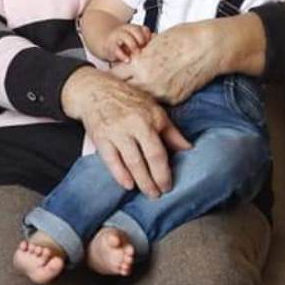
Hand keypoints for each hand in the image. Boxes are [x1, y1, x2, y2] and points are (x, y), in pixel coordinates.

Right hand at [60, 67, 189, 197]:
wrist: (96, 90)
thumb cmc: (128, 100)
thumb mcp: (154, 110)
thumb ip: (170, 132)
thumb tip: (188, 149)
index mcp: (148, 119)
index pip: (159, 151)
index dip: (164, 172)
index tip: (168, 185)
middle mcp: (132, 126)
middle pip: (145, 160)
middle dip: (152, 181)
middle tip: (158, 194)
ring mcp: (115, 132)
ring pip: (129, 162)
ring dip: (139, 181)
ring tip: (147, 192)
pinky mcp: (100, 138)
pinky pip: (110, 160)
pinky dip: (119, 174)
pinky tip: (127, 184)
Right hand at [102, 24, 152, 61]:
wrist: (106, 43)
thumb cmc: (123, 43)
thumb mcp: (134, 40)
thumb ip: (145, 40)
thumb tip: (156, 40)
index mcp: (132, 28)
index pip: (143, 29)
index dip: (148, 36)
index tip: (150, 44)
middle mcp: (125, 31)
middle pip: (135, 30)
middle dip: (141, 39)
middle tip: (143, 47)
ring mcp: (117, 37)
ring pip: (125, 37)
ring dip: (133, 45)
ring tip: (137, 53)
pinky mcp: (111, 47)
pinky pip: (116, 49)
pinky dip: (122, 55)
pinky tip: (127, 60)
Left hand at [110, 19, 229, 104]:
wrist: (210, 47)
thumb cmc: (184, 37)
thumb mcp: (154, 42)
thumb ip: (141, 55)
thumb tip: (132, 59)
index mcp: (139, 64)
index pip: (114, 76)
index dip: (113, 75)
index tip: (112, 76)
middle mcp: (148, 82)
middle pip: (125, 91)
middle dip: (123, 88)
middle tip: (121, 87)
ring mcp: (162, 93)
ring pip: (141, 98)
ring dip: (138, 95)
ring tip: (138, 90)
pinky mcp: (175, 99)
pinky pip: (159, 100)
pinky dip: (156, 96)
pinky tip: (159, 88)